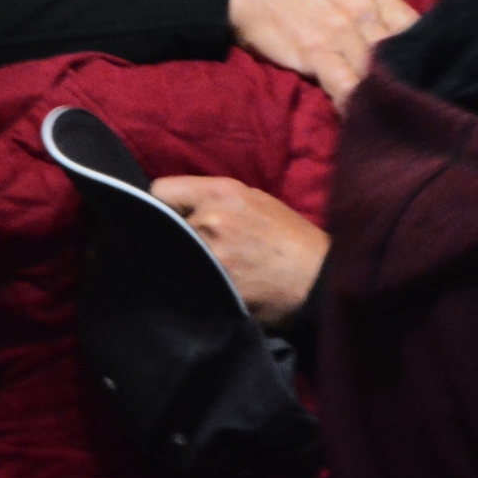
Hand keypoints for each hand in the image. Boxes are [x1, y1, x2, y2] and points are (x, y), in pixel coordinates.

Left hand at [150, 176, 329, 328]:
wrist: (317, 279)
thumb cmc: (290, 238)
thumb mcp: (255, 200)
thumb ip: (214, 200)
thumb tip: (181, 207)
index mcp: (220, 192)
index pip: (161, 191)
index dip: (163, 206)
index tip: (171, 218)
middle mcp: (209, 219)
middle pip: (160, 226)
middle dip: (171, 236)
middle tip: (186, 247)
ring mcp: (210, 255)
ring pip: (169, 256)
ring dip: (180, 261)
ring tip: (200, 268)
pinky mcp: (213, 286)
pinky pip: (184, 282)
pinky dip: (190, 284)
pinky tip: (205, 286)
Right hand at [229, 0, 416, 105]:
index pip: (413, 25)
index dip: (417, 48)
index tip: (415, 64)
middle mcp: (363, 11)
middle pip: (398, 52)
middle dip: (404, 75)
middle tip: (409, 95)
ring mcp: (341, 33)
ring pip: (376, 70)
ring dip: (382, 92)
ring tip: (392, 113)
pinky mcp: (317, 54)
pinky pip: (345, 84)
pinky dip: (354, 101)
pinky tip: (361, 116)